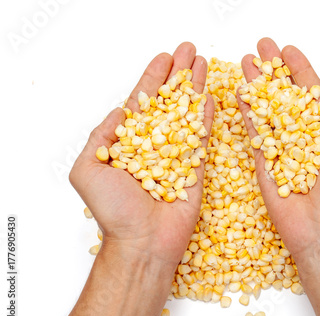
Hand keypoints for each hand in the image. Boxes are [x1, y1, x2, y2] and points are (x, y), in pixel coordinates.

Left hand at [70, 42, 213, 267]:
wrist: (142, 241)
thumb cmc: (113, 211)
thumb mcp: (89, 169)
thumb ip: (101, 136)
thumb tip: (120, 111)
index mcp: (129, 143)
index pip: (142, 103)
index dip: (152, 78)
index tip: (163, 58)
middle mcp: (154, 145)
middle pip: (168, 102)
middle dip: (177, 75)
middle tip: (188, 50)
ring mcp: (177, 155)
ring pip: (187, 114)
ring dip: (194, 88)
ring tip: (202, 63)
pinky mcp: (196, 168)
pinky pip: (202, 137)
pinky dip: (206, 116)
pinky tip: (210, 96)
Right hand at [237, 38, 319, 264]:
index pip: (312, 93)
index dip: (300, 70)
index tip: (288, 50)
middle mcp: (302, 135)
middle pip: (285, 94)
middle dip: (274, 69)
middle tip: (262, 46)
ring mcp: (281, 147)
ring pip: (267, 107)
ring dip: (256, 83)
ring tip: (246, 60)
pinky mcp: (263, 161)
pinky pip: (254, 131)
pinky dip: (247, 110)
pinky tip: (240, 90)